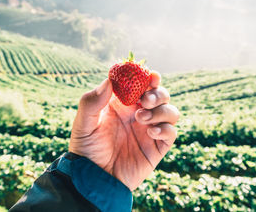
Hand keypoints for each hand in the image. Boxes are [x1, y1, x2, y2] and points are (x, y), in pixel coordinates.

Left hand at [69, 72, 179, 190]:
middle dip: (157, 92)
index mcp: (123, 104)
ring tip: (141, 118)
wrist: (94, 179)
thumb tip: (110, 80)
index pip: (140, 84)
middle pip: (160, 94)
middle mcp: (139, 114)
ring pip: (170, 111)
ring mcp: (149, 130)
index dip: (147, 77)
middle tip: (145, 99)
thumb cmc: (86, 150)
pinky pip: (171, 132)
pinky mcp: (157, 147)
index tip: (149, 74)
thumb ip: (92, 100)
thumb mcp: (84, 123)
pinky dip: (165, 128)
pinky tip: (150, 132)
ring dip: (161, 110)